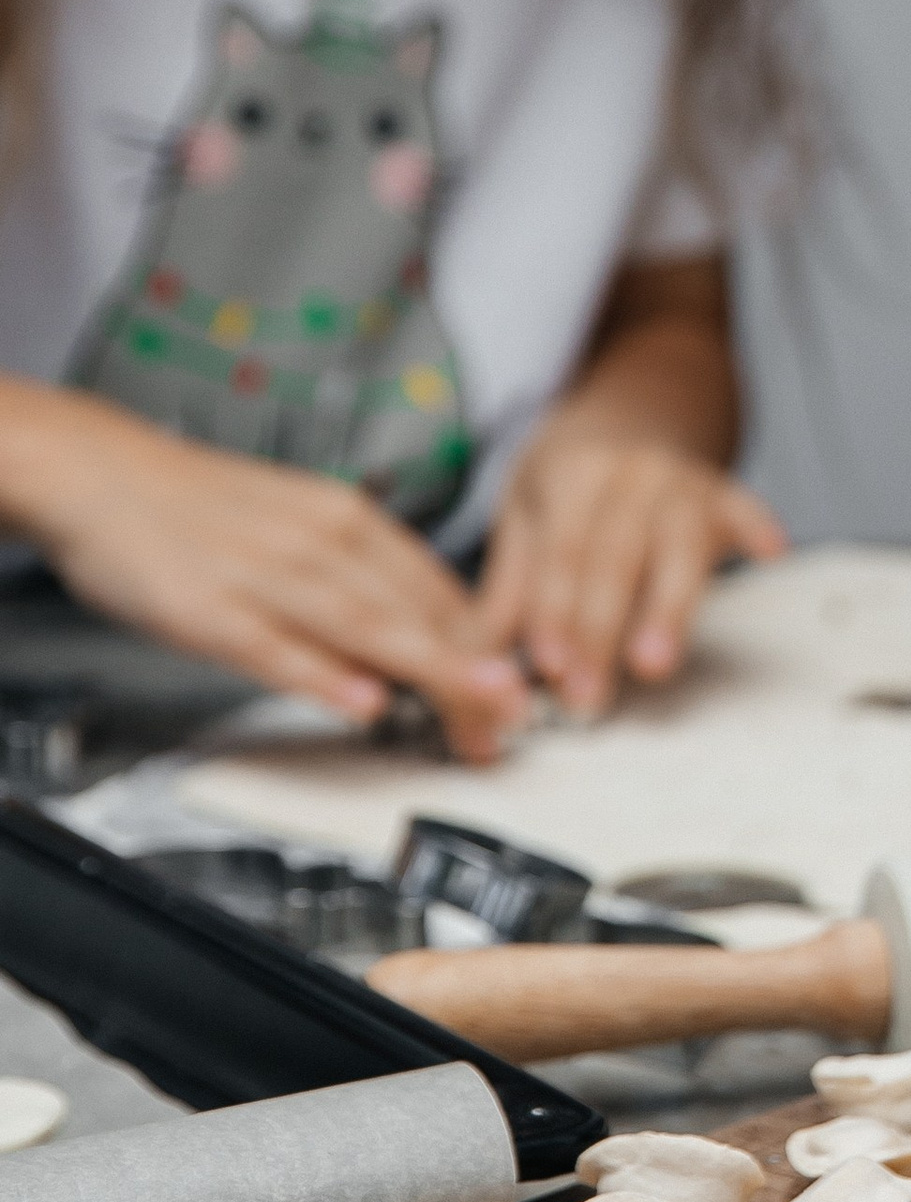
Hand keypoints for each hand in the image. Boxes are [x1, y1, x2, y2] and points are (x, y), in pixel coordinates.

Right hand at [14, 390, 528, 760]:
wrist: (107, 475)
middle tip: (510, 725)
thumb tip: (419, 634)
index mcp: (350, 521)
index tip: (512, 693)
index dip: (483, 650)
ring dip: (429, 676)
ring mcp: (269, 576)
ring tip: (475, 715)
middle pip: (416, 616)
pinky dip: (323, 676)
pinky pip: (277, 647)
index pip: (438, 592)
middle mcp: (322, 543)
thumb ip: (359, 579)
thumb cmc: (205, 509)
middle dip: (472, 676)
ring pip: (365, 628)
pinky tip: (363, 704)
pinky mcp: (213, 610)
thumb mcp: (300, 527)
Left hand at [474, 422, 786, 719]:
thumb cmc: (574, 472)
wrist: (633, 411)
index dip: (553, 612)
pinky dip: (757, 529)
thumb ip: (508, 589)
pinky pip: (745, 510)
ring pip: (677, 549)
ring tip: (654, 662)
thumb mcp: (524, 514)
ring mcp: (683, 482)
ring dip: (666, 610)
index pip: (562, 554)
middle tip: (586, 695)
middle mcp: (631, 472)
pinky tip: (772, 551)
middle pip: (614, 561)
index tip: (547, 666)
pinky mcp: (725, 494)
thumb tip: (478, 661)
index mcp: (573, 472)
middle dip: (599, 634)